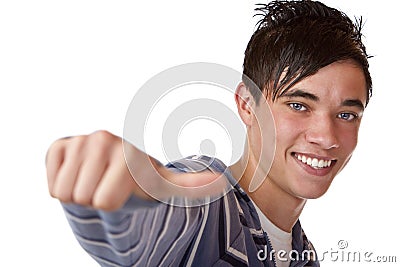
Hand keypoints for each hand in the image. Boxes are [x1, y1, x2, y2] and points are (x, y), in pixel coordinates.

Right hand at [46, 130, 224, 210]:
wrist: (111, 173)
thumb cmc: (137, 182)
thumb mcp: (164, 186)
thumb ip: (192, 185)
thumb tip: (222, 181)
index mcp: (127, 151)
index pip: (105, 201)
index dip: (114, 203)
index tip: (123, 189)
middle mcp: (102, 140)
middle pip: (84, 197)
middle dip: (95, 198)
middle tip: (107, 185)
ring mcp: (78, 141)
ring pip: (65, 192)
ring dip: (79, 192)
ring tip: (95, 179)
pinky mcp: (57, 147)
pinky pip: (51, 183)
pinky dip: (61, 185)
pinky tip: (79, 174)